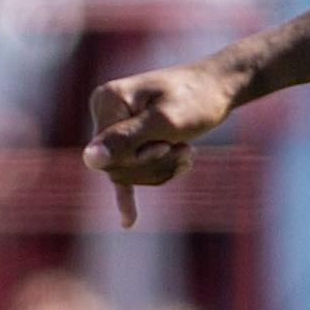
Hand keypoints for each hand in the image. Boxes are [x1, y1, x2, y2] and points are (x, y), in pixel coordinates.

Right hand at [83, 64, 239, 228]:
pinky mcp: (132, 140)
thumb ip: (127, 140)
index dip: (139, 160)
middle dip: (154, 166)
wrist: (219, 87)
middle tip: (184, 147)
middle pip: (117, 168)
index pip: (106, 156)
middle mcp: (105, 113)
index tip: (166, 145)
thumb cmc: (196, 99)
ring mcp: (117, 127)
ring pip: (129, 174)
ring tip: (187, 150)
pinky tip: (128, 221)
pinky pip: (127, 173)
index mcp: (106, 101)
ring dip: (163, 169)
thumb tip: (90, 160)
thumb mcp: (165, 122)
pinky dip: (129, 196)